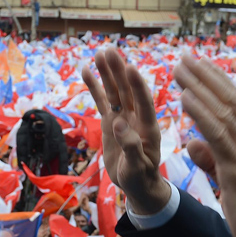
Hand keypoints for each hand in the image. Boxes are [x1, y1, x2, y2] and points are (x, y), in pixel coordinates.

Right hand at [82, 47, 170, 214]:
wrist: (138, 185)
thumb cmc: (141, 178)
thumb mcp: (137, 167)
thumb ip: (131, 146)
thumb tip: (119, 124)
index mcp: (148, 128)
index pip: (144, 103)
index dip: (138, 86)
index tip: (130, 68)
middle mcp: (137, 118)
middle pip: (127, 91)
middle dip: (119, 71)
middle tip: (109, 51)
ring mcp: (123, 118)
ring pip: (115, 92)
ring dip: (108, 73)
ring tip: (100, 54)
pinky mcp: (111, 122)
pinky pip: (102, 101)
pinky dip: (95, 87)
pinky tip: (86, 70)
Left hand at [174, 55, 235, 236]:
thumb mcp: (231, 184)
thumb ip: (213, 160)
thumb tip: (193, 142)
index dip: (216, 84)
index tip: (198, 66)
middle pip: (231, 101)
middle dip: (206, 76)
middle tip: (184, 56)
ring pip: (224, 112)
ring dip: (199, 86)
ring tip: (179, 68)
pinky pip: (218, 136)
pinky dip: (201, 113)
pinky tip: (185, 97)